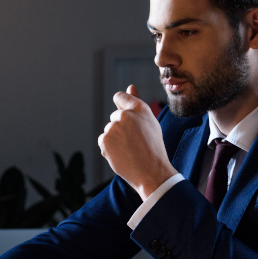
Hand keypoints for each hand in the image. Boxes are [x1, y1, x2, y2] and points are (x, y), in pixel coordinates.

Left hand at [98, 84, 177, 198]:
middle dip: (121, 128)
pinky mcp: (104, 140)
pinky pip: (103, 141)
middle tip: (135, 142)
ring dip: (115, 139)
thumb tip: (130, 86)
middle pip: (115, 117)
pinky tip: (122, 155)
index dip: (121, 106)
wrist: (151, 172)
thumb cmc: (153, 147)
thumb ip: (137, 102)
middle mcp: (125, 115)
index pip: (120, 96)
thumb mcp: (150, 121)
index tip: (126, 118)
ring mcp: (113, 127)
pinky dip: (109, 148)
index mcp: (139, 108)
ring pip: (109, 130)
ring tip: (130, 150)